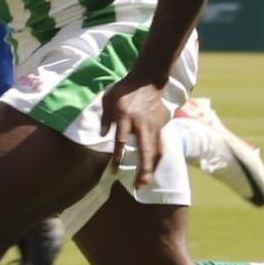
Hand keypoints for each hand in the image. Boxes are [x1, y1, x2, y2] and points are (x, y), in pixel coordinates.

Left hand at [98, 71, 169, 188]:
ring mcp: (154, 125)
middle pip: (145, 150)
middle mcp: (141, 123)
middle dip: (143, 169)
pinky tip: (153, 169)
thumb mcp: (108, 99)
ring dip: (151, 168)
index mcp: (125, 116)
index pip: (121, 140)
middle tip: (139, 185)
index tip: (114, 171)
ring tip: (146, 182)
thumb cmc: (124, 90)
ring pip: (155, 150)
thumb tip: (102, 135)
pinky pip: (160, 145)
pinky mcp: (161, 126)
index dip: (118, 156)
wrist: (148, 79)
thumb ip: (105, 118)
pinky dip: (157, 158)